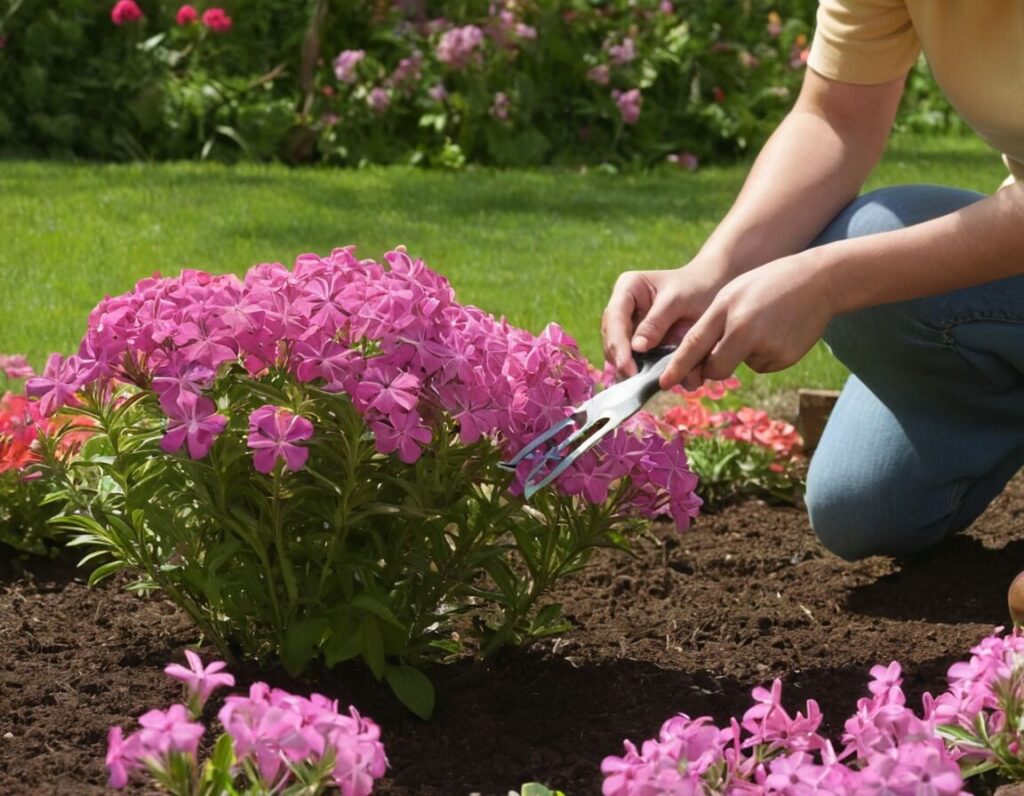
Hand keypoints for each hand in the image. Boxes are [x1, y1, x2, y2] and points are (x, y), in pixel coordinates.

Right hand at [601, 263, 723, 377]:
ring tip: (643, 383)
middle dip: (621, 360)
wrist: (712, 291)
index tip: (627, 367)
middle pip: (612, 339)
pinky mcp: (641, 345)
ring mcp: (630, 328)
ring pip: (620, 354)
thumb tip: (637, 348)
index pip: (614, 318)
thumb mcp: (678, 299)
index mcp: (627, 289)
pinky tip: (652, 382)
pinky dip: (643, 373)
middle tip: (635, 380)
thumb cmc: (696, 287)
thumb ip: (656, 322)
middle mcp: (623, 309)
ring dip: (630, 369)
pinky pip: (636, 362)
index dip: (618, 345)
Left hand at [658, 252, 836, 388]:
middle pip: (715, 369)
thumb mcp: (732, 294)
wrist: (818, 280)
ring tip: (763, 324)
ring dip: (744, 354)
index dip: (677, 367)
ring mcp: (765, 346)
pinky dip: (765, 354)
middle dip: (712, 368)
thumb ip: (713, 324)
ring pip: (740, 366)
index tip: (663, 383)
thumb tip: (700, 360)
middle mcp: (743, 331)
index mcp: (725, 310)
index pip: (693, 345)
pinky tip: (778, 332)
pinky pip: (762, 365)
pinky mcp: (784, 358)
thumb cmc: (767, 284)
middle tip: (724, 349)